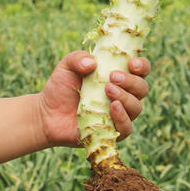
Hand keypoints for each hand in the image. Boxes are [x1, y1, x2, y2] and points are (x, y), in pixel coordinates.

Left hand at [36, 51, 150, 146]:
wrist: (47, 115)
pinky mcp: (112, 132)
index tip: (131, 63)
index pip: (142, 69)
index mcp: (120, 75)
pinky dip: (122, 118)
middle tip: (113, 77)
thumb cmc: (61, 87)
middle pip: (142, 88)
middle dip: (131, 81)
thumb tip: (92, 62)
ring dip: (126, 98)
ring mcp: (119, 114)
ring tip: (108, 91)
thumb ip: (78, 58)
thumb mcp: (67, 66)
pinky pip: (127, 128)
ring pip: (137, 107)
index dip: (142, 66)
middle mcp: (124, 94)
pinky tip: (112, 108)